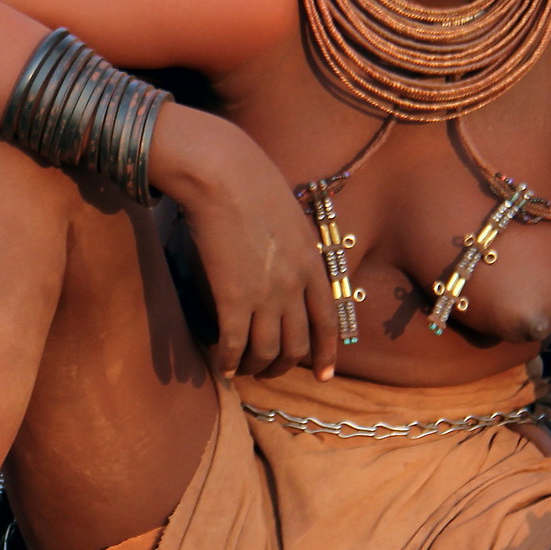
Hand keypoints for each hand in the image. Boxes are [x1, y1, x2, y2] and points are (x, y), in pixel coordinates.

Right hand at [150, 104, 338, 379]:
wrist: (223, 174)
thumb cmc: (252, 185)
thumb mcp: (291, 219)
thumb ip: (295, 251)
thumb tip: (288, 272)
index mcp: (313, 265)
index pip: (328, 322)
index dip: (327, 354)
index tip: (324, 375)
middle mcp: (295, 286)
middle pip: (297, 345)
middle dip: (285, 366)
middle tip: (270, 371)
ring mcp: (265, 294)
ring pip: (268, 351)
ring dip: (256, 368)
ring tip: (244, 370)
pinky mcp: (232, 297)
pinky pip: (235, 343)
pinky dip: (230, 360)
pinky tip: (222, 365)